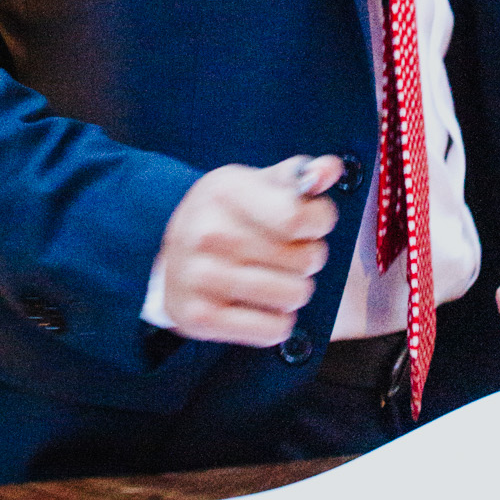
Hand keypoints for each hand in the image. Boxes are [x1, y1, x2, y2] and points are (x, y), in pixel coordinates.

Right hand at [158, 154, 342, 346]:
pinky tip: (262, 305)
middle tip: (289, 253)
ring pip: (293, 295)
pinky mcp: (199, 318)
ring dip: (295, 290)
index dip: (319, 222)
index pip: (298, 218)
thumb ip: (301, 174)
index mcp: (225, 192)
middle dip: (308, 257)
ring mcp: (200, 277)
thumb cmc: (227, 215)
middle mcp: (208, 234)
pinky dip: (278, 322)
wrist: (169, 254)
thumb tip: (330, 169)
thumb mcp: (257, 184)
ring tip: (277, 278)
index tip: (312, 223)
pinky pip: (272, 330)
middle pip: (304, 259)